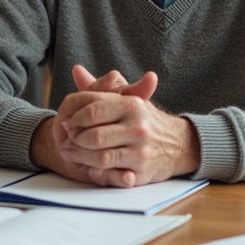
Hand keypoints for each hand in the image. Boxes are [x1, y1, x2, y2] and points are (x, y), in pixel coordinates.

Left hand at [29, 67, 153, 183]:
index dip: (73, 115)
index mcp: (132, 104)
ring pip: (99, 156)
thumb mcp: (127, 99)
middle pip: (93, 134)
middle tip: (65, 139)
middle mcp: (138, 125)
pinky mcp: (142, 171)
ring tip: (69, 152)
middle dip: (73, 138)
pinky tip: (87, 167)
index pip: (92, 107)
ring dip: (79, 156)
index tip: (65, 120)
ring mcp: (141, 149)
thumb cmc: (145, 120)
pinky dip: (95, 171)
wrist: (180, 145)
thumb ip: (101, 87)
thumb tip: (77, 70)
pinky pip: (111, 173)